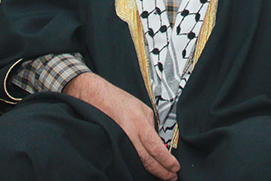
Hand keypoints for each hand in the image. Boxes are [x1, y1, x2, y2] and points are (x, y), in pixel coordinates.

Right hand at [64, 73, 179, 180]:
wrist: (95, 96)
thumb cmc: (117, 99)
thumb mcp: (143, 108)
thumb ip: (152, 125)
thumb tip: (159, 140)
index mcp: (138, 123)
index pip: (156, 148)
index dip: (167, 161)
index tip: (175, 167)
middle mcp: (128, 135)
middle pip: (147, 160)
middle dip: (162, 171)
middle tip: (172, 177)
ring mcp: (119, 141)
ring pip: (137, 163)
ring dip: (152, 171)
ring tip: (162, 175)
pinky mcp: (112, 145)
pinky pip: (127, 158)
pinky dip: (138, 165)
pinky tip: (145, 168)